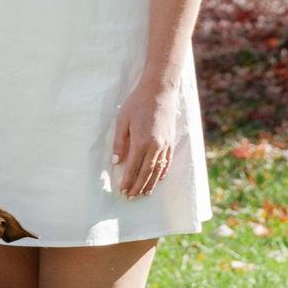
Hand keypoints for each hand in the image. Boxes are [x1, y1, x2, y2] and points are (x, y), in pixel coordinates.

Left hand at [110, 77, 175, 199]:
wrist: (159, 90)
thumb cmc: (137, 103)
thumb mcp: (122, 120)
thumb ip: (120, 142)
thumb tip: (117, 162)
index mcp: (141, 142)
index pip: (133, 168)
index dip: (128, 181)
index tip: (123, 191)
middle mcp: (155, 147)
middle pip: (146, 173)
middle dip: (138, 186)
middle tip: (131, 197)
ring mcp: (165, 145)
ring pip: (158, 170)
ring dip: (150, 184)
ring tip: (144, 194)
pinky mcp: (171, 141)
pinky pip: (167, 161)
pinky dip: (162, 172)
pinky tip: (159, 179)